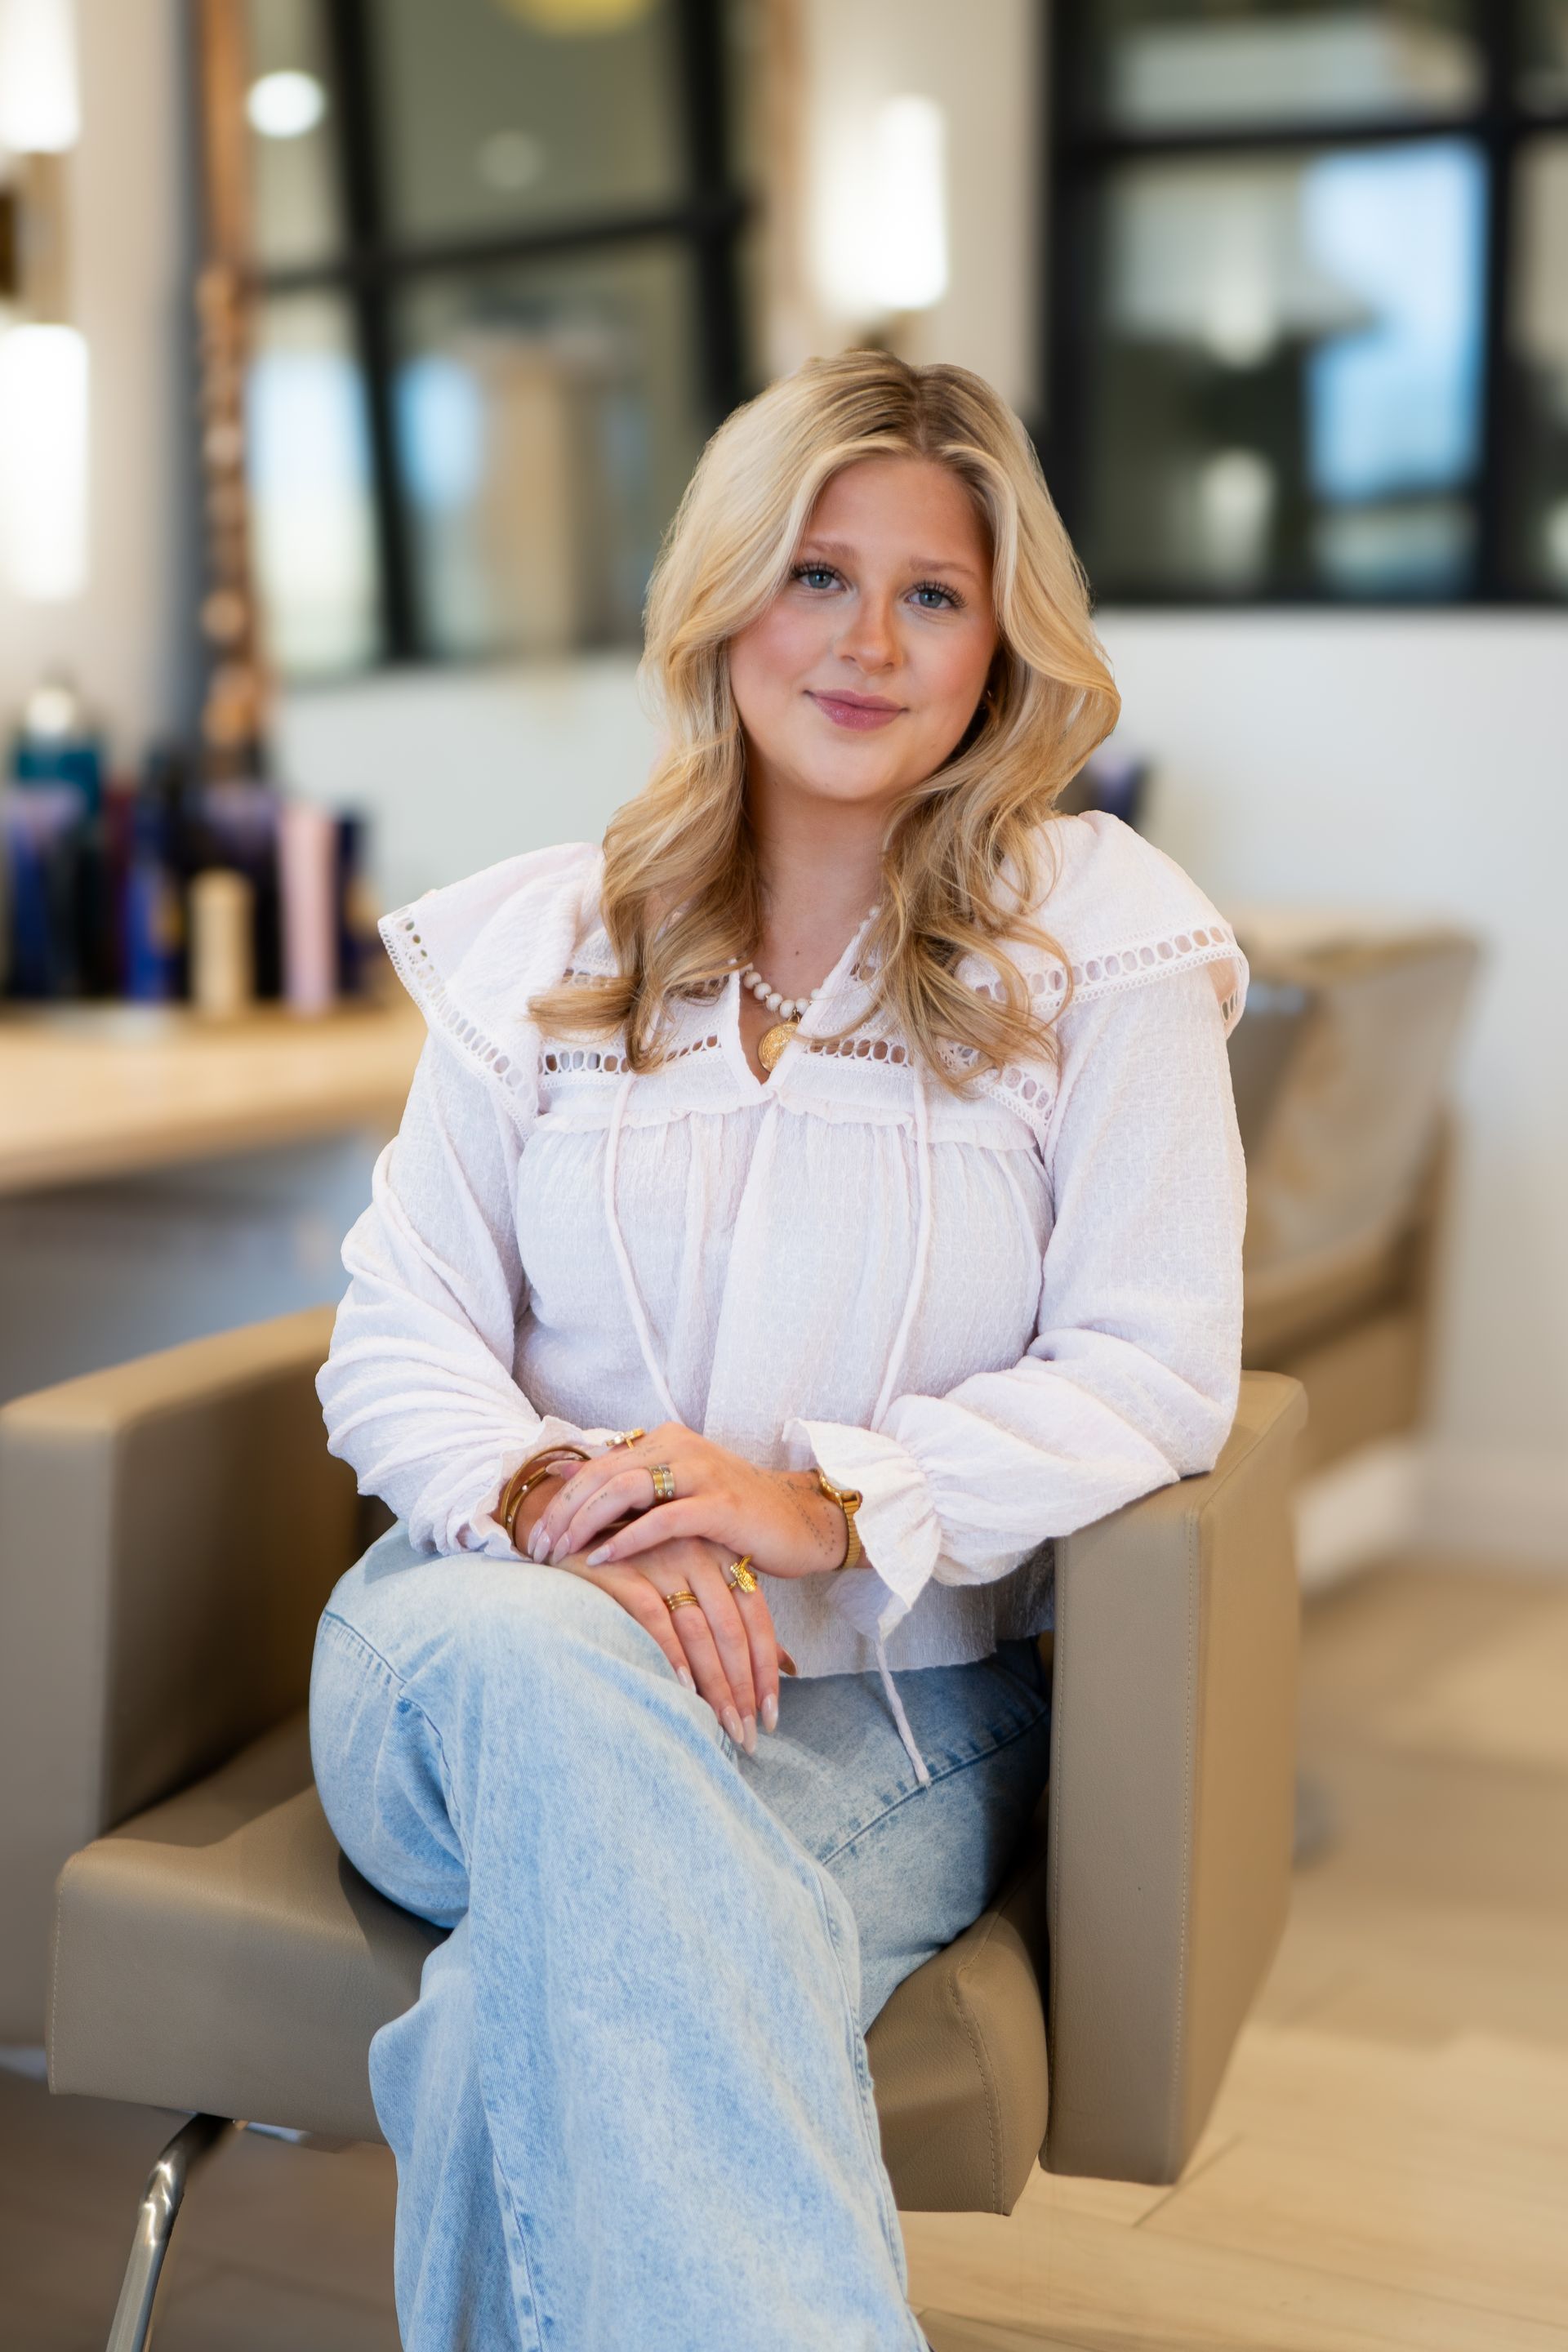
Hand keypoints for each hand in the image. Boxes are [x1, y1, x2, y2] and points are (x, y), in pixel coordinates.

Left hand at [525, 1423, 853, 1581]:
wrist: (799, 1521)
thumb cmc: (734, 1513)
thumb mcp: (677, 1492)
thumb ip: (628, 1484)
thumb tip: (565, 1477)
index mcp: (664, 1439)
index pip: (596, 1464)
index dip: (560, 1499)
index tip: (533, 1535)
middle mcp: (679, 1446)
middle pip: (602, 1474)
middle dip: (562, 1514)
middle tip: (537, 1550)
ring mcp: (701, 1472)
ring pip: (624, 1490)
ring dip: (585, 1524)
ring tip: (562, 1554)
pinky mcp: (719, 1505)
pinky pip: (662, 1519)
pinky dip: (626, 1539)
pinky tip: (602, 1560)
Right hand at [564, 1535, 791, 1752]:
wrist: (577, 1535)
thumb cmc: (643, 1567)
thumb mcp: (695, 1583)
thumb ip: (737, 1619)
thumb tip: (787, 1665)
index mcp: (722, 1555)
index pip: (756, 1620)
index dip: (766, 1671)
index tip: (772, 1716)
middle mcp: (697, 1552)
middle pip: (731, 1631)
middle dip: (743, 1689)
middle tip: (748, 1736)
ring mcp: (661, 1557)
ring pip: (699, 1631)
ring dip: (714, 1685)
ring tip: (723, 1727)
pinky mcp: (623, 1569)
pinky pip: (654, 1617)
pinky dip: (670, 1653)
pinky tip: (682, 1690)